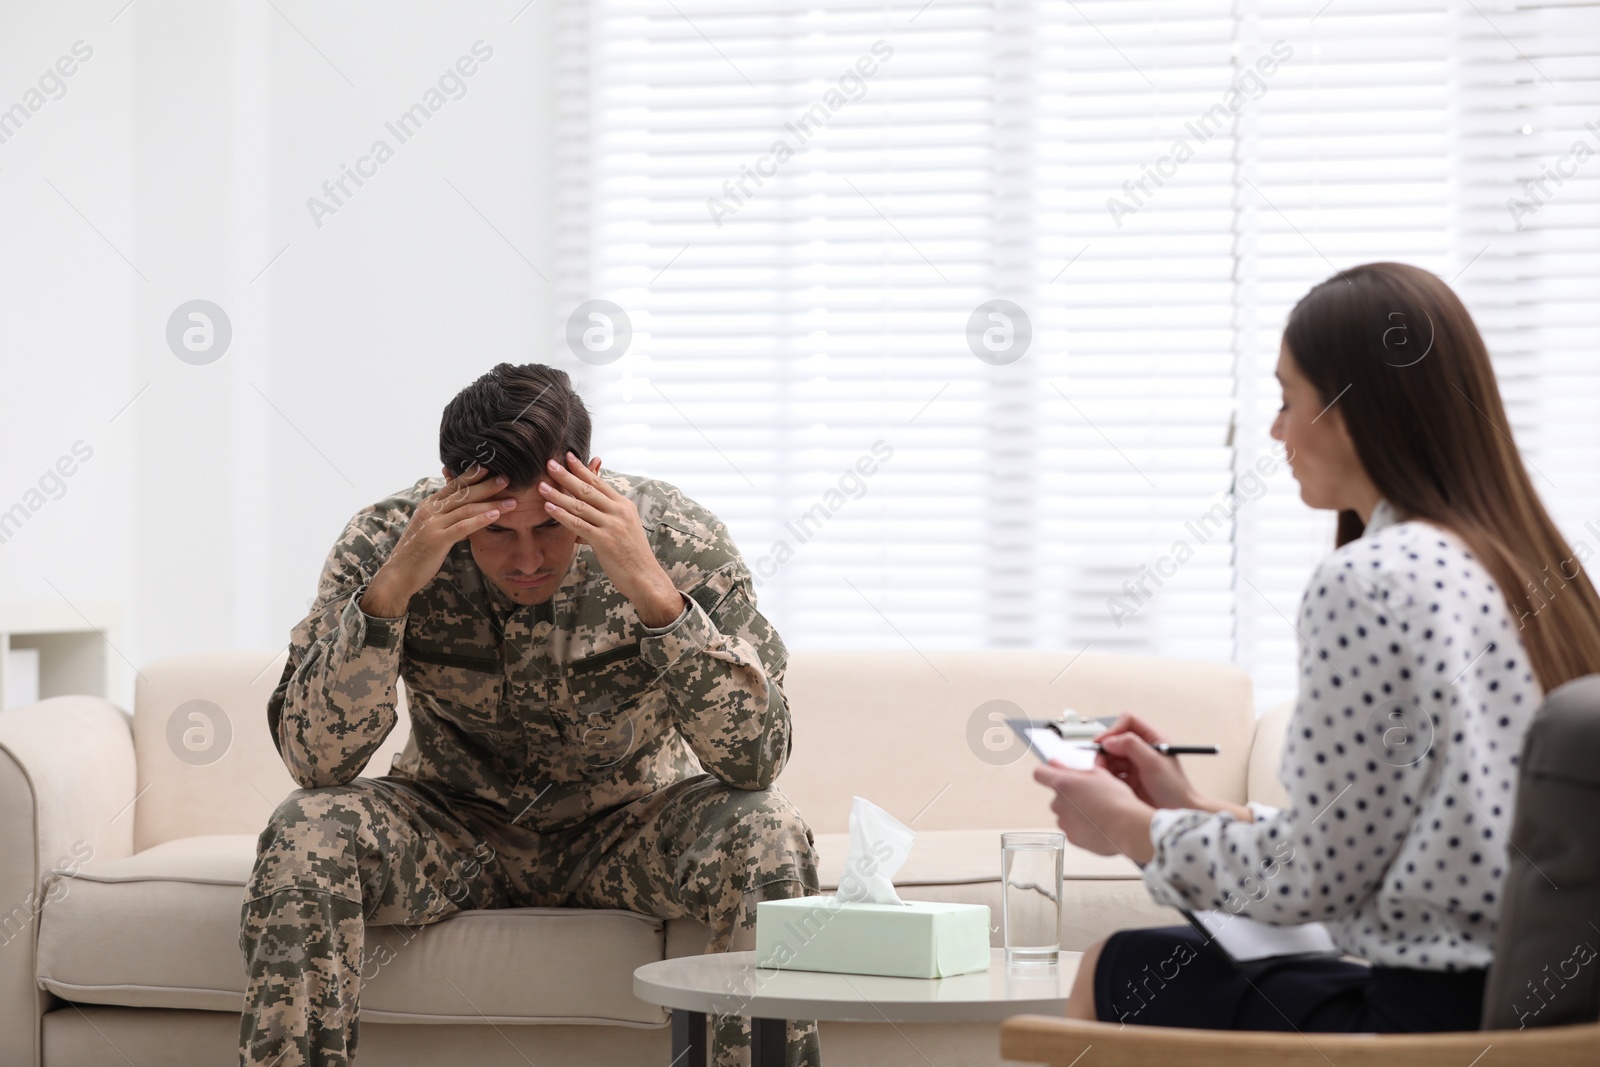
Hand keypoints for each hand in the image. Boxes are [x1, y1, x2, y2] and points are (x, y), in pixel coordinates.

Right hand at [361, 464, 515, 617]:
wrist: (398, 574)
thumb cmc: (417, 554)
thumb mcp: (431, 530)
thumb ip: (447, 519)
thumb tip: (469, 514)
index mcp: (428, 505)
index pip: (453, 486)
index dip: (472, 476)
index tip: (490, 468)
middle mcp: (430, 510)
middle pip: (463, 493)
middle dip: (486, 485)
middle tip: (507, 478)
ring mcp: (433, 524)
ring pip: (467, 508)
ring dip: (491, 503)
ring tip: (511, 501)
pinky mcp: (437, 539)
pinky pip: (463, 526)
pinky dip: (481, 519)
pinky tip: (496, 515)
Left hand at [538, 453, 683, 626]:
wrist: (645, 577)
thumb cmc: (633, 556)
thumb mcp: (623, 530)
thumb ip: (604, 521)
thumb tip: (580, 523)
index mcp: (624, 505)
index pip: (599, 482)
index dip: (582, 469)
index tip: (568, 457)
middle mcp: (619, 511)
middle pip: (588, 489)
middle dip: (567, 475)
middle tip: (550, 463)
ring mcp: (612, 525)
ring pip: (580, 505)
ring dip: (559, 494)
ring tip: (542, 486)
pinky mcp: (605, 540)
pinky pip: (579, 525)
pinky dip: (562, 515)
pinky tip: (549, 509)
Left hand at [1032, 762, 1154, 862]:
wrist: (1127, 827)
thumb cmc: (1116, 800)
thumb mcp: (1098, 775)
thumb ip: (1071, 769)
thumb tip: (1055, 763)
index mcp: (1063, 784)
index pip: (1039, 773)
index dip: (1046, 772)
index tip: (1054, 774)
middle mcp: (1058, 803)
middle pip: (1057, 796)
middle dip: (1070, 796)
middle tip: (1091, 796)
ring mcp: (1064, 822)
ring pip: (1065, 813)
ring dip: (1076, 812)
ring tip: (1098, 812)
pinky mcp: (1071, 838)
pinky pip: (1073, 829)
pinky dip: (1082, 827)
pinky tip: (1098, 824)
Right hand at [1091, 713, 1202, 810]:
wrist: (1177, 812)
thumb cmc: (1174, 788)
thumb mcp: (1153, 763)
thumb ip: (1131, 746)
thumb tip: (1109, 740)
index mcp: (1152, 738)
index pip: (1128, 721)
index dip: (1114, 729)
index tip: (1102, 742)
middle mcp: (1142, 748)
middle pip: (1115, 739)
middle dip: (1106, 750)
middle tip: (1100, 763)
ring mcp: (1134, 763)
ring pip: (1111, 756)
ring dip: (1104, 764)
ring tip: (1103, 775)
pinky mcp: (1128, 778)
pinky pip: (1111, 771)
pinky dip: (1107, 775)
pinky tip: (1110, 783)